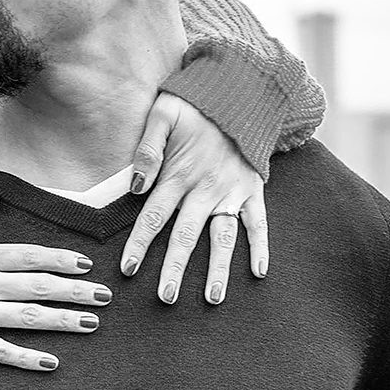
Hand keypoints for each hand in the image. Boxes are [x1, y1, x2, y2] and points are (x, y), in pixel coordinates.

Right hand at [0, 193, 111, 371]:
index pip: (26, 255)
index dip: (58, 258)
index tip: (85, 262)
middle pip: (37, 287)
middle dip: (74, 291)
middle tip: (105, 297)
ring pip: (28, 318)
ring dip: (62, 321)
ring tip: (90, 324)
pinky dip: (26, 359)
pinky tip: (51, 363)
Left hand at [121, 93, 268, 304]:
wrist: (242, 90)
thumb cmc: (195, 104)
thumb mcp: (163, 113)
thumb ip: (147, 148)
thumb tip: (135, 186)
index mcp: (179, 173)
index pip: (153, 216)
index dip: (140, 244)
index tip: (129, 270)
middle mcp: (206, 188)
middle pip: (186, 236)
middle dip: (175, 269)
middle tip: (166, 298)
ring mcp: (232, 192)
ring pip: (223, 237)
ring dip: (219, 269)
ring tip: (213, 298)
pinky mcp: (254, 190)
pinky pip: (259, 223)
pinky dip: (261, 247)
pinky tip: (259, 272)